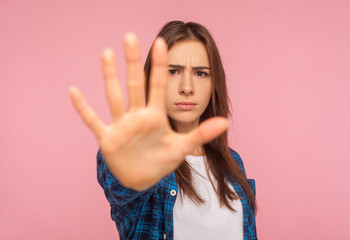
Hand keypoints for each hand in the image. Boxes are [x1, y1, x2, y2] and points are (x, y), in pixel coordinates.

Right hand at [69, 33, 228, 190]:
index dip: (159, 65)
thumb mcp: (182, 147)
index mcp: (154, 116)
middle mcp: (137, 116)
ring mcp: (121, 125)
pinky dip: (83, 108)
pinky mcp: (108, 138)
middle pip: (135, 84)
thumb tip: (226, 122)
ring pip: (114, 96)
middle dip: (133, 62)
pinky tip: (74, 90)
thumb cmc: (161, 160)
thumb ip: (200, 134)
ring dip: (110, 76)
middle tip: (131, 36)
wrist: (143, 179)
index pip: (157, 85)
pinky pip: (93, 120)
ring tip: (107, 53)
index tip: (161, 42)